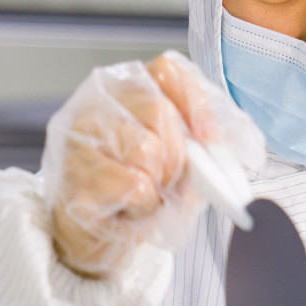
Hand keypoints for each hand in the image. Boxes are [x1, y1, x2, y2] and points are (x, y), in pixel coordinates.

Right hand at [41, 50, 262, 277]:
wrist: (94, 234)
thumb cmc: (138, 190)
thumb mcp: (176, 160)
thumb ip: (200, 144)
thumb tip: (230, 148)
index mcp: (126, 90)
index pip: (166, 71)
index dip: (196, 101)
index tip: (210, 136)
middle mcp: (97, 104)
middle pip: (159, 110)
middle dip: (180, 155)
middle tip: (173, 180)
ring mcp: (80, 138)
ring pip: (146, 148)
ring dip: (160, 182)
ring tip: (148, 194)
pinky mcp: (74, 177)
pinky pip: (133, 185)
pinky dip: (144, 205)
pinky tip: (130, 208)